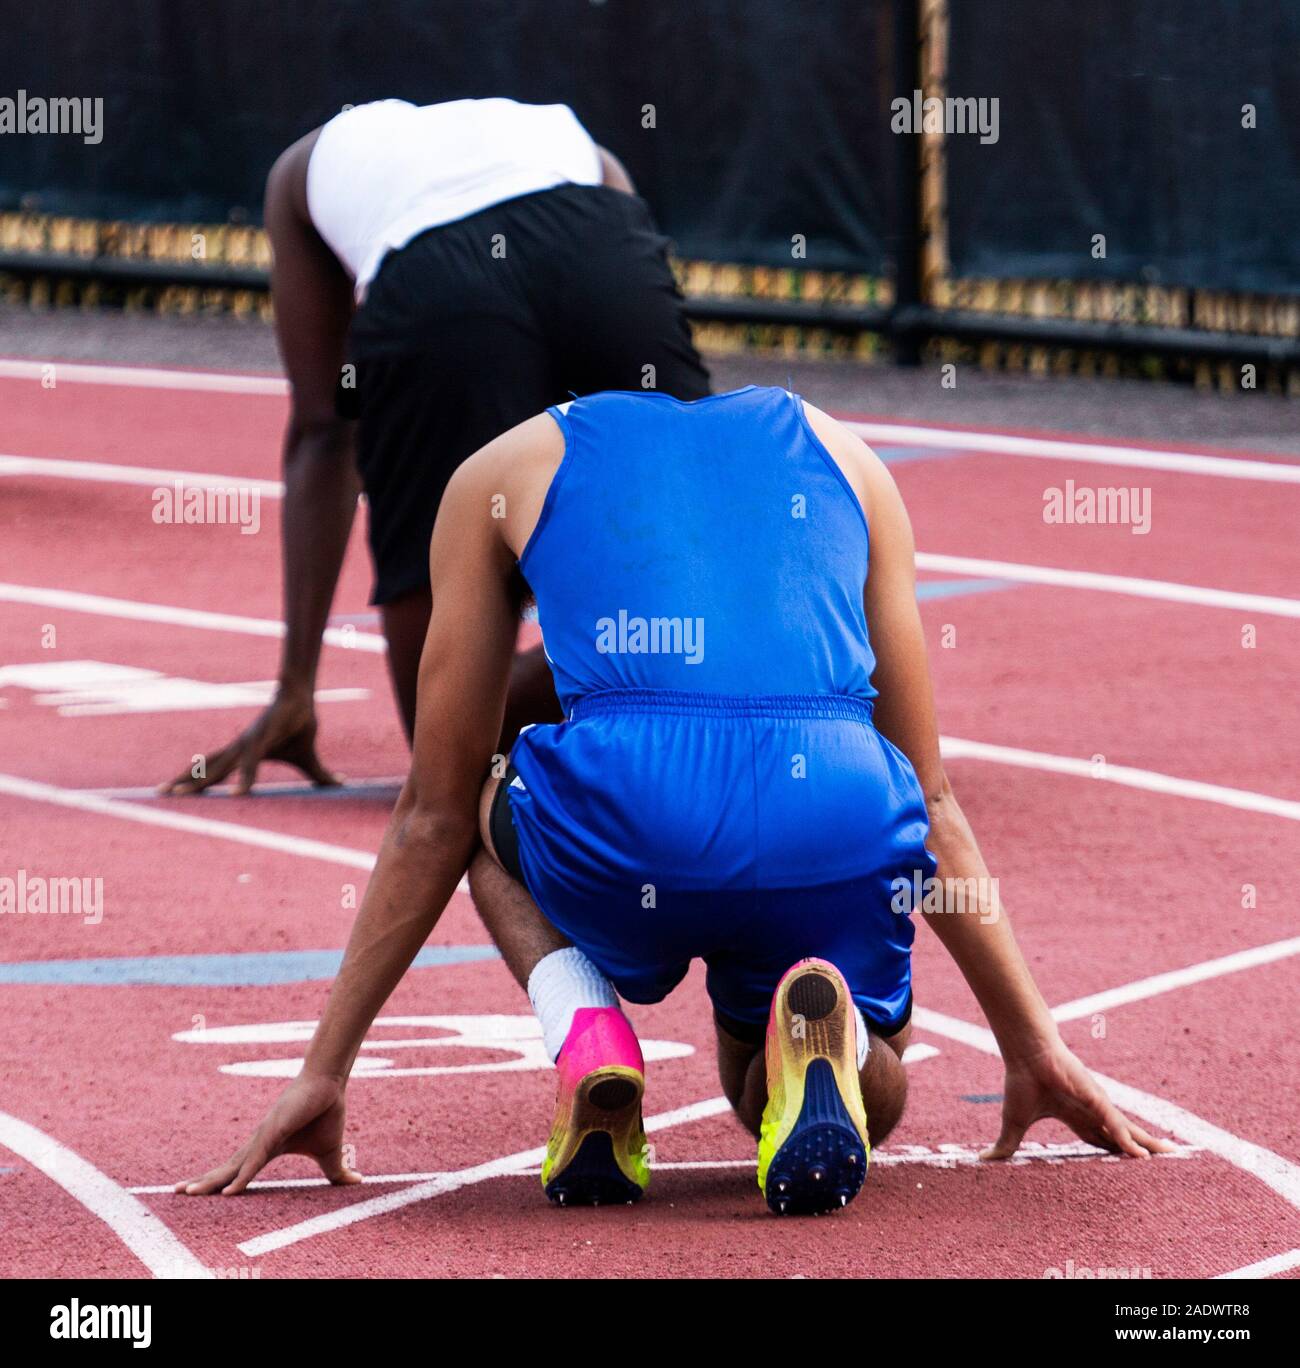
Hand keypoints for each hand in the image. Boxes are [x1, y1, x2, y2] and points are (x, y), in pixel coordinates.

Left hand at [159, 687, 338, 795]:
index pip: (214, 768)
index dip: (195, 780)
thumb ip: (318, 775)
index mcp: (245, 752)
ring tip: (180, 794)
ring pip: (219, 766)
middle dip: (184, 781)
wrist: (303, 697)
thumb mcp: (308, 758)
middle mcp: (240, 747)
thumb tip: (340, 786)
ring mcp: (248, 742)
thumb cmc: (300, 724)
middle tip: (159, 794)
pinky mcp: (262, 738)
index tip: (174, 793)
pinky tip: (239, 796)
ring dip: (199, 782)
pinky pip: (251, 763)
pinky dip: (244, 779)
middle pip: (206, 767)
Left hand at [174, 1073, 360, 1195]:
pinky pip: (254, 1160)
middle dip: (202, 1181)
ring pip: (233, 1166)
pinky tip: (230, 1191)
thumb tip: (357, 1182)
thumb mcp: (330, 1153)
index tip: (198, 1192)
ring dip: (212, 1181)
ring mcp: (263, 1137)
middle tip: (178, 1192)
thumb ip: (337, 1172)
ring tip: (190, 1193)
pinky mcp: (273, 1131)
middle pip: (226, 1168)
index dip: (220, 1181)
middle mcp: (259, 1143)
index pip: (238, 1169)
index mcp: (268, 1148)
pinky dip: (241, 1177)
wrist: (331, 1084)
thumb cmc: (326, 1112)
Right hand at [982, 1041, 1175, 1159]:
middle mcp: (1091, 1110)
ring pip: (1126, 1130)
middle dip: (1140, 1149)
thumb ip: (1006, 1145)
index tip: (1127, 1165)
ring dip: (1146, 1145)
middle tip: (1162, 1163)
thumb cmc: (1020, 1082)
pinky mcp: (1096, 1098)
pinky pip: (1114, 1124)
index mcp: (1074, 1115)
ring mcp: (1096, 1104)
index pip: (1099, 1138)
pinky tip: (1139, 1155)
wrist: (1024, 1055)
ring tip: (1169, 1157)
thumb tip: (982, 1161)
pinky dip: (1126, 1140)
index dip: (1113, 1151)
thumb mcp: (1014, 1122)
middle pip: (1121, 1135)